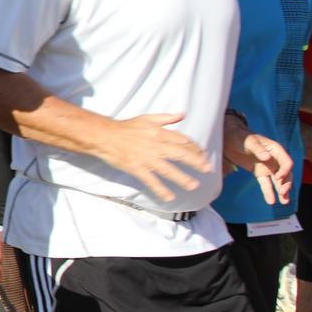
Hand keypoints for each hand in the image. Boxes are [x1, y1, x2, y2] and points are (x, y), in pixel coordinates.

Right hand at [94, 113, 211, 202]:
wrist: (104, 135)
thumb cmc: (126, 127)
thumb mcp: (147, 118)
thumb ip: (166, 118)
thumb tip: (182, 114)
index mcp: (159, 132)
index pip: (183, 140)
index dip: (195, 148)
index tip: (203, 155)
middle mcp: (156, 145)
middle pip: (180, 154)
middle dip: (196, 162)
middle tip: (207, 169)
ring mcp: (147, 158)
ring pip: (169, 169)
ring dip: (183, 178)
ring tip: (194, 185)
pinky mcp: (137, 168)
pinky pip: (151, 181)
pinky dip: (161, 190)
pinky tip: (170, 197)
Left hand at [223, 116, 292, 204]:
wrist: (229, 138)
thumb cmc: (241, 136)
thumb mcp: (249, 141)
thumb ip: (258, 149)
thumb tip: (267, 157)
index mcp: (275, 149)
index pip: (286, 162)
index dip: (285, 171)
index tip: (278, 178)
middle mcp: (274, 159)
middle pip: (285, 173)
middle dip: (286, 184)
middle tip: (283, 193)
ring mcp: (267, 166)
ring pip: (278, 181)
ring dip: (281, 191)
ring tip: (284, 202)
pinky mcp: (258, 172)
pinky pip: (266, 183)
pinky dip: (268, 192)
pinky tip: (271, 201)